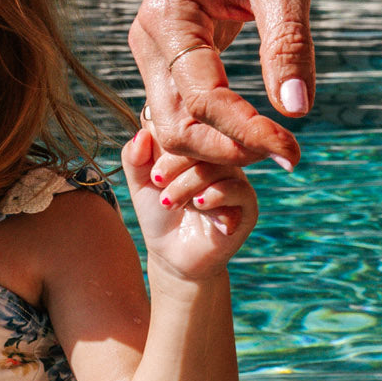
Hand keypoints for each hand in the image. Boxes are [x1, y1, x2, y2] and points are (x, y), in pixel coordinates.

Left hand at [122, 128, 256, 281]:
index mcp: (197, 147)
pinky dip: (214, 196)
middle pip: (206, 141)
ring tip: (169, 203)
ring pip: (218, 165)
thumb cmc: (159, 215)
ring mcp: (235, 179)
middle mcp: (219, 158)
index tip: (152, 169)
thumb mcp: (139, 184)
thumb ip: (134, 157)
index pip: (189, 125)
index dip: (167, 139)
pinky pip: (237, 189)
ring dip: (188, 184)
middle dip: (175, 162)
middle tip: (158, 182)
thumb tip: (143, 133)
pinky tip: (198, 206)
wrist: (173, 255)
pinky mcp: (247, 204)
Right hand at [129, 0, 313, 181]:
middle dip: (229, 151)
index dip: (246, 132)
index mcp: (169, 17)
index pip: (203, 99)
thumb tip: (297, 110)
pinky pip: (182, 112)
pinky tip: (253, 135)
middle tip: (286, 153)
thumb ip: (288, 45)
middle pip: (176, 127)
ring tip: (273, 146)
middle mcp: (148, 39)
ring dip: (220, 148)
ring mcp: (152, 52)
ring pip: (174, 128)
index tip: (292, 150)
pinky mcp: (166, 60)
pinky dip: (214, 133)